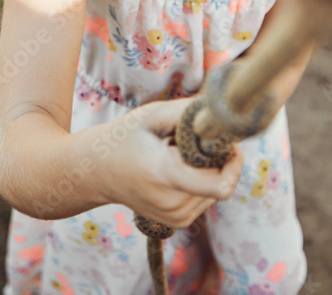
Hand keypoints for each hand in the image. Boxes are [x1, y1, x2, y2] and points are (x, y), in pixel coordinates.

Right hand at [94, 98, 243, 227]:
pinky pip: (207, 197)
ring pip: (217, 190)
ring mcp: (175, 217)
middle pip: (221, 181)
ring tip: (180, 156)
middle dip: (218, 158)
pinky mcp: (178, 222)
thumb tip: (222, 108)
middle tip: (193, 142)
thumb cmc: (125, 138)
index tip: (225, 142)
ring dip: (210, 170)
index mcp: (166, 176)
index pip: (221, 185)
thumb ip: (190, 112)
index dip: (233, 162)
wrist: (97, 171)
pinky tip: (179, 169)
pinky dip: (202, 181)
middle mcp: (173, 204)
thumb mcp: (153, 115)